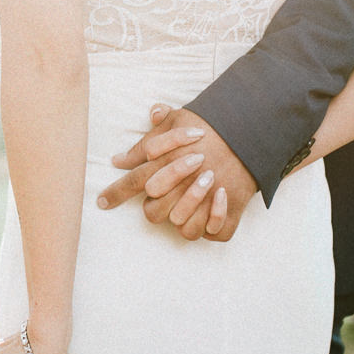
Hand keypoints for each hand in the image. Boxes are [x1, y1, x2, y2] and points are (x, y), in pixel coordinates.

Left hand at [97, 104, 258, 240]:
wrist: (252, 129)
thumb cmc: (211, 125)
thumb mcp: (178, 120)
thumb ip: (148, 140)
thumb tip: (120, 158)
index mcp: (165, 165)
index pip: (133, 183)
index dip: (115, 193)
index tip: (101, 202)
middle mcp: (183, 186)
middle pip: (154, 213)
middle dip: (155, 206)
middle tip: (166, 196)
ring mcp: (208, 200)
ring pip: (183, 227)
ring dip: (184, 217)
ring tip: (192, 201)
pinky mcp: (232, 210)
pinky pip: (216, 233)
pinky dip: (214, 225)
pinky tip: (214, 209)